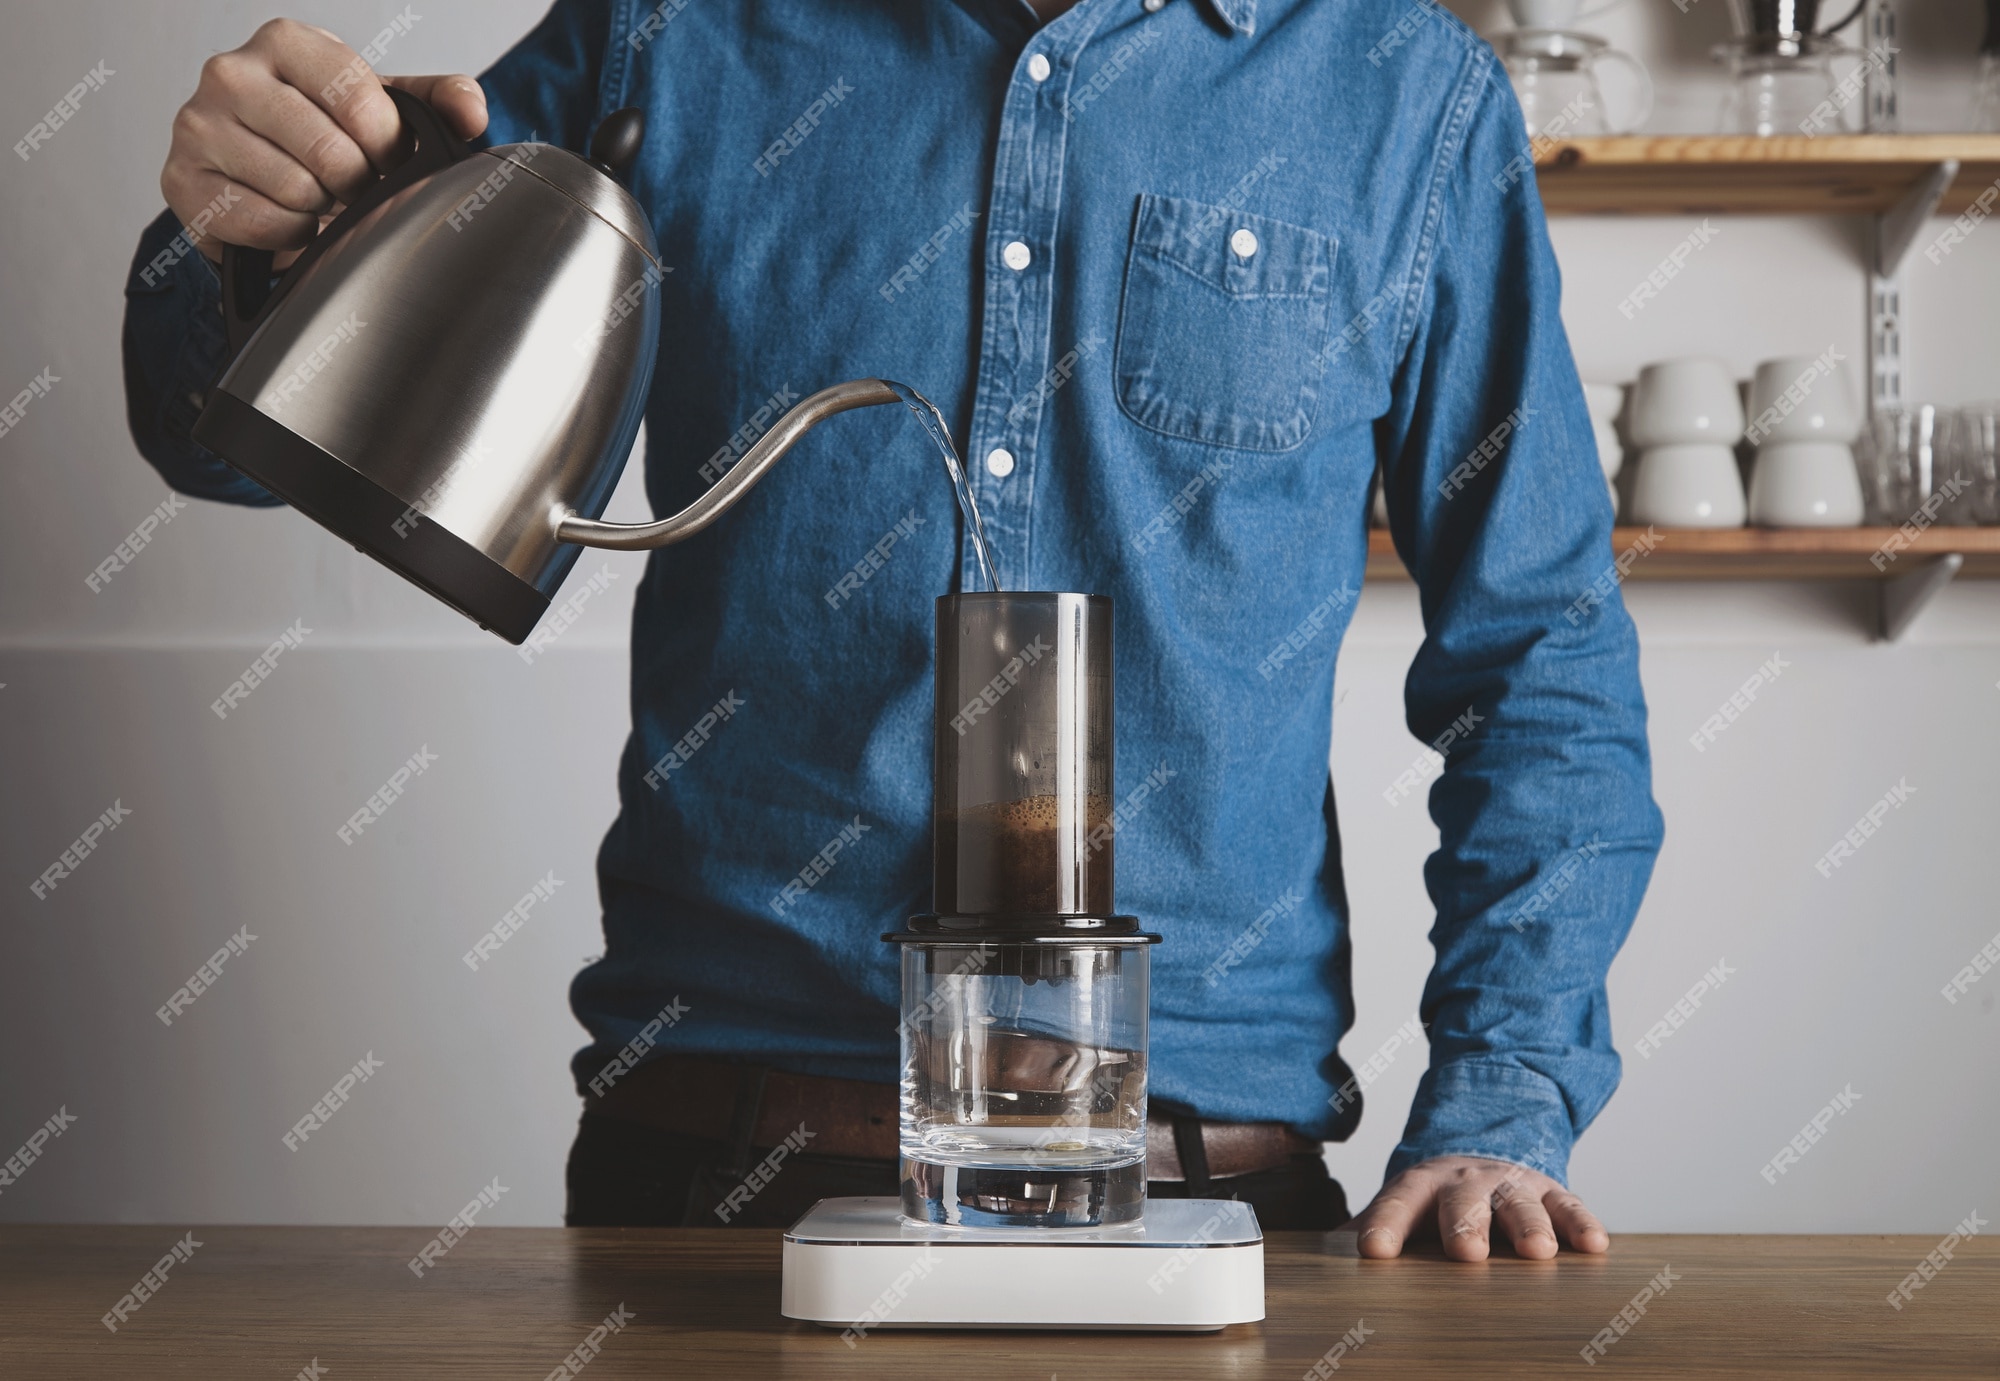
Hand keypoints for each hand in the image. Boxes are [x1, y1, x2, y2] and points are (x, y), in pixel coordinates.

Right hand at [161, 17, 487, 262]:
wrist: (255, 172)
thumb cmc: (323, 131)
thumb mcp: (385, 107)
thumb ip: (439, 102)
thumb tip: (471, 113)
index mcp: (287, 42)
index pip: (358, 97)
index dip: (388, 145)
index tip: (387, 157)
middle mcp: (231, 73)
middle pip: (330, 152)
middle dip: (358, 183)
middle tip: (352, 185)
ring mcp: (198, 126)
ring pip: (297, 191)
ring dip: (323, 209)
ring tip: (318, 197)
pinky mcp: (182, 181)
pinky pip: (264, 224)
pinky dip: (291, 234)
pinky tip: (290, 218)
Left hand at [1350, 1154, 1607, 1260]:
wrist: (1486, 1153)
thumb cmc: (1436, 1198)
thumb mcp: (1400, 1205)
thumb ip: (1367, 1227)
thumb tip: (1315, 1259)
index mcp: (1421, 1184)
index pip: (1398, 1202)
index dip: (1385, 1224)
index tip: (1373, 1252)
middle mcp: (1466, 1181)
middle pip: (1462, 1201)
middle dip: (1463, 1226)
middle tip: (1466, 1254)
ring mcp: (1511, 1184)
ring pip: (1519, 1203)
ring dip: (1528, 1226)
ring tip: (1537, 1252)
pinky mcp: (1552, 1192)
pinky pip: (1570, 1205)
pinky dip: (1581, 1224)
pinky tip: (1594, 1245)